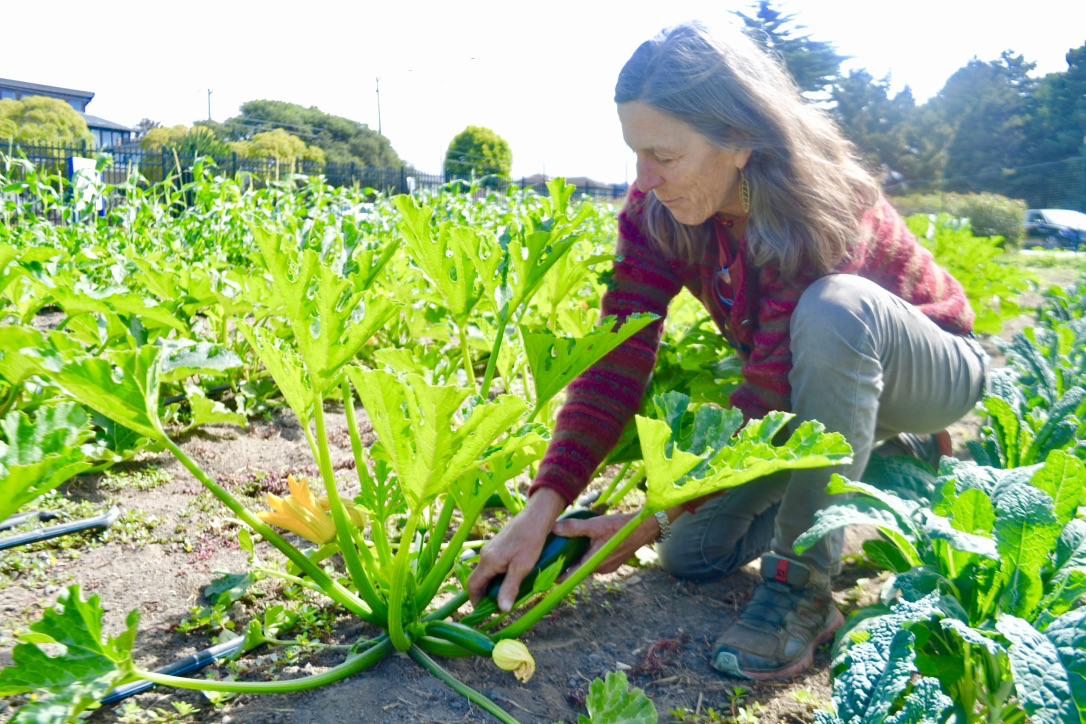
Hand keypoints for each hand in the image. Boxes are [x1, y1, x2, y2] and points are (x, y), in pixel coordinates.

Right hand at [467, 487, 565, 612]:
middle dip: (486, 595)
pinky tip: (512, 579)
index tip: (486, 611)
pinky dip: (498, 576)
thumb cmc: (530, 541)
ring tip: (508, 595)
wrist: (536, 517)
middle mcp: (485, 555)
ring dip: (493, 586)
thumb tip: (502, 609)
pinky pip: (493, 565)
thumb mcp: (522, 567)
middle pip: (478, 580)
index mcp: (488, 561)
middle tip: (500, 606)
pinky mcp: (498, 546)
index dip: (476, 601)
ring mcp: (491, 549)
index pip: (472, 585)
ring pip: (487, 573)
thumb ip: (510, 588)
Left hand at [553, 510, 664, 574]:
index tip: (545, 572)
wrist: (644, 528)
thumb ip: (574, 528)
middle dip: (566, 564)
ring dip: (578, 559)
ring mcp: (608, 567)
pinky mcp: (613, 562)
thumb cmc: (620, 527)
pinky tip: (586, 544)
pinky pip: (596, 562)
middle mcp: (600, 569)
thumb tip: (554, 529)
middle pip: (578, 570)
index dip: (557, 576)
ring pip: (587, 566)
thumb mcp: (595, 525)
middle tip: (554, 554)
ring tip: (567, 548)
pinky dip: (588, 556)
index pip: (570, 576)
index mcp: (593, 563)